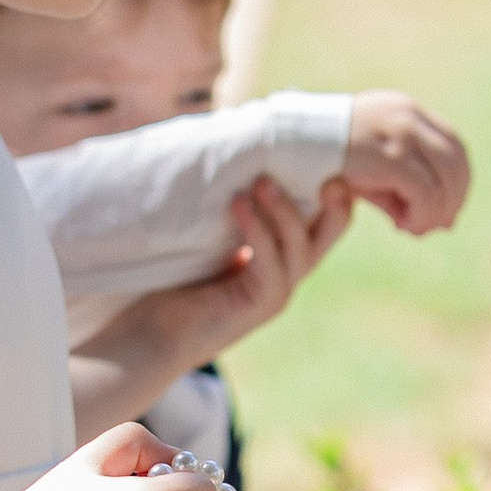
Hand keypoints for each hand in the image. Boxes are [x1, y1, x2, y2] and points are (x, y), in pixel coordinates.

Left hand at [66, 177, 352, 444]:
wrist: (154, 335)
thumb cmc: (175, 281)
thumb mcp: (211, 235)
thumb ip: (233, 207)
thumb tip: (234, 156)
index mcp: (282, 255)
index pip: (323, 219)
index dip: (331, 191)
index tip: (319, 155)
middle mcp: (288, 274)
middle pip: (331, 233)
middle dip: (336, 202)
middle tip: (327, 171)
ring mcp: (277, 292)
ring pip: (302, 247)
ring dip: (283, 210)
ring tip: (261, 182)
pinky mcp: (260, 306)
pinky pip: (270, 263)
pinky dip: (257, 231)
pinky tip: (238, 204)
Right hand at [333, 92, 470, 234]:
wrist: (283, 147)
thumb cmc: (325, 164)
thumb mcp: (372, 173)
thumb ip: (409, 192)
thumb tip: (448, 224)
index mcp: (407, 111)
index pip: (456, 148)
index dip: (458, 186)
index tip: (441, 212)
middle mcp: (408, 115)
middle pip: (458, 163)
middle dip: (452, 202)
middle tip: (431, 227)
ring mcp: (400, 132)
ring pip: (447, 180)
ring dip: (437, 212)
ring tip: (413, 228)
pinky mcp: (389, 156)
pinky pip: (425, 193)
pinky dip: (422, 216)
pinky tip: (403, 226)